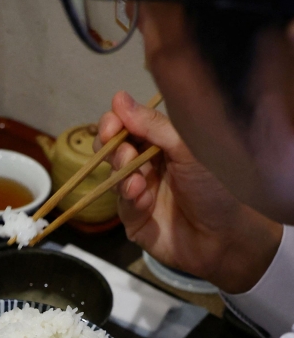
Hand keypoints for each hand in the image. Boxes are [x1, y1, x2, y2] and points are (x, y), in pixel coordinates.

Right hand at [98, 91, 281, 292]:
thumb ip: (153, 125)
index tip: (111, 124)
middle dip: (113, 148)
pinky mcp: (134, 218)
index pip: (129, 126)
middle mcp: (150, 165)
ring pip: (113, 175)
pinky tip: (144, 199)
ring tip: (138, 181)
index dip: (115, 123)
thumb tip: (119, 99)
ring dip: (122, 173)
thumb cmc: (217, 190)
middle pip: (113, 148)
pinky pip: (120, 204)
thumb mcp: (188, 150)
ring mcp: (140, 192)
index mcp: (164, 144)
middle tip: (125, 152)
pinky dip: (130, 198)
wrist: (227, 238)